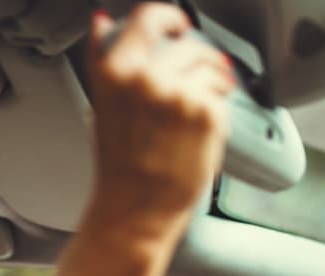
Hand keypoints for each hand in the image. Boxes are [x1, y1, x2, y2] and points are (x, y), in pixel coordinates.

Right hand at [85, 4, 234, 235]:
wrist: (136, 207)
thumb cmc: (120, 166)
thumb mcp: (101, 104)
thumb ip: (104, 59)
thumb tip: (101, 21)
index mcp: (115, 70)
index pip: (149, 16)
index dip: (170, 17)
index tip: (178, 25)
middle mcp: (146, 78)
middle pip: (189, 44)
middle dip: (197, 62)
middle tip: (192, 86)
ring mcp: (178, 94)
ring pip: (211, 65)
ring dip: (212, 81)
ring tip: (197, 110)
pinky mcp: (206, 112)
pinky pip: (222, 92)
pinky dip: (218, 106)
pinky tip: (202, 127)